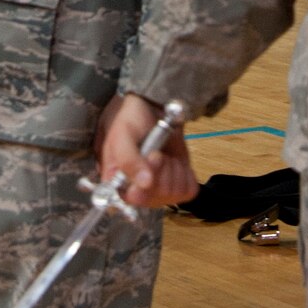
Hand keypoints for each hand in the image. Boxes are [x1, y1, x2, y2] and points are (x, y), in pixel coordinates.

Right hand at [97, 93, 197, 209]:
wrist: (153, 108)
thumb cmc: (132, 120)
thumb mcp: (123, 134)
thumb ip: (128, 159)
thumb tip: (144, 183)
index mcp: (118, 182)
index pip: (132, 199)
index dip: (144, 186)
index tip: (151, 159)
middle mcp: (138, 189)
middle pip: (157, 197)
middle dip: (161, 170)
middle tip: (156, 151)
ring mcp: (159, 188)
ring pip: (174, 193)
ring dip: (173, 169)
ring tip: (164, 154)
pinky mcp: (178, 184)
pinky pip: (189, 190)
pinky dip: (186, 173)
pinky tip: (176, 161)